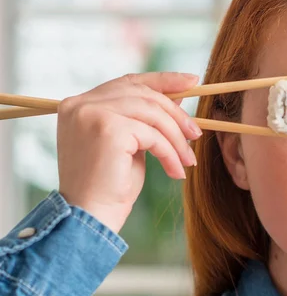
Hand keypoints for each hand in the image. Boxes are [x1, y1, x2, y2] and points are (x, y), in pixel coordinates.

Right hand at [57, 72, 200, 233]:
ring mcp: (92, 113)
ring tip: (188, 160)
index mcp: (81, 104)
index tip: (193, 81)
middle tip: (196, 135)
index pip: (128, 81)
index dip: (163, 80)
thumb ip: (146, 119)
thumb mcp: (132, 144)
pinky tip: (175, 172)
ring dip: (176, 139)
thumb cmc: (110, 185)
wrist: (91, 216)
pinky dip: (170, 153)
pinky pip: (153, 135)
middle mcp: (81, 104)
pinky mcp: (107, 128)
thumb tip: (178, 97)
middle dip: (176, 115)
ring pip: (152, 113)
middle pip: (144, 95)